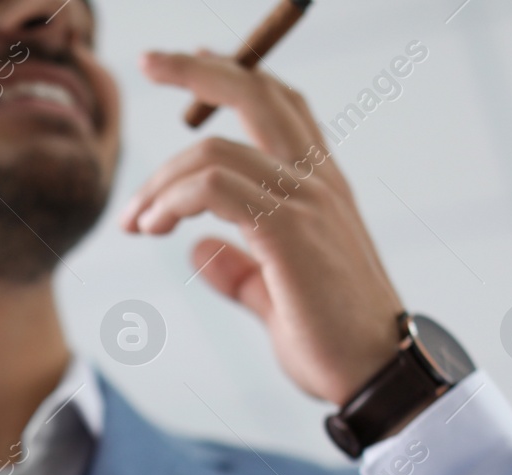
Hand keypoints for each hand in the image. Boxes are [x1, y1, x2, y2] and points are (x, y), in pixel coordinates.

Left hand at [119, 50, 403, 406]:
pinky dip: (170, 201)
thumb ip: (241, 272)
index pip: (280, 105)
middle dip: (196, 68)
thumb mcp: (278, 301)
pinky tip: (152, 227)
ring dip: (159, 181)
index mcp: (321, 189)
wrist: (376, 378)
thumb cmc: (334, 345)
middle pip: (256, 93)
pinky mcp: (286, 233)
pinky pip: (212, 188)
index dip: (234, 76)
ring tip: (135, 221)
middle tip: (147, 60)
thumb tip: (200, 253)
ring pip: (214, 150)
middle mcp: (317, 183)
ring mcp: (305, 203)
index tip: (188, 63)